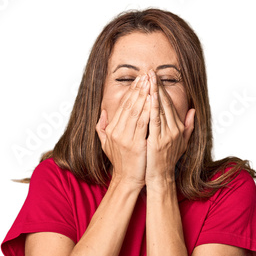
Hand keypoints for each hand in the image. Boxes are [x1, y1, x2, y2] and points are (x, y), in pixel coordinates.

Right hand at [95, 74, 149, 189]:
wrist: (127, 180)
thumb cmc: (122, 163)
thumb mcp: (107, 144)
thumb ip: (102, 128)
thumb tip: (102, 112)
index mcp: (112, 130)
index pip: (123, 105)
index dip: (131, 91)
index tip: (139, 80)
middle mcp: (117, 132)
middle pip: (129, 105)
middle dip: (139, 89)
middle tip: (147, 75)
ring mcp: (126, 138)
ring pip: (136, 111)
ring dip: (144, 95)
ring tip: (151, 82)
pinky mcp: (135, 145)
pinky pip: (143, 124)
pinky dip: (148, 111)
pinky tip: (153, 101)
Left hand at [145, 69, 194, 184]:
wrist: (161, 178)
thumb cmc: (167, 161)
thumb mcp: (181, 143)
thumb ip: (188, 127)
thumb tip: (193, 111)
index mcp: (178, 128)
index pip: (169, 104)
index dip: (162, 90)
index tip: (155, 77)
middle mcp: (175, 130)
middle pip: (165, 103)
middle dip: (157, 86)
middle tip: (150, 71)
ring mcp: (167, 135)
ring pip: (160, 109)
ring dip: (154, 92)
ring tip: (148, 78)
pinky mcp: (158, 141)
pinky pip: (155, 121)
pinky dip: (152, 107)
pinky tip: (148, 97)